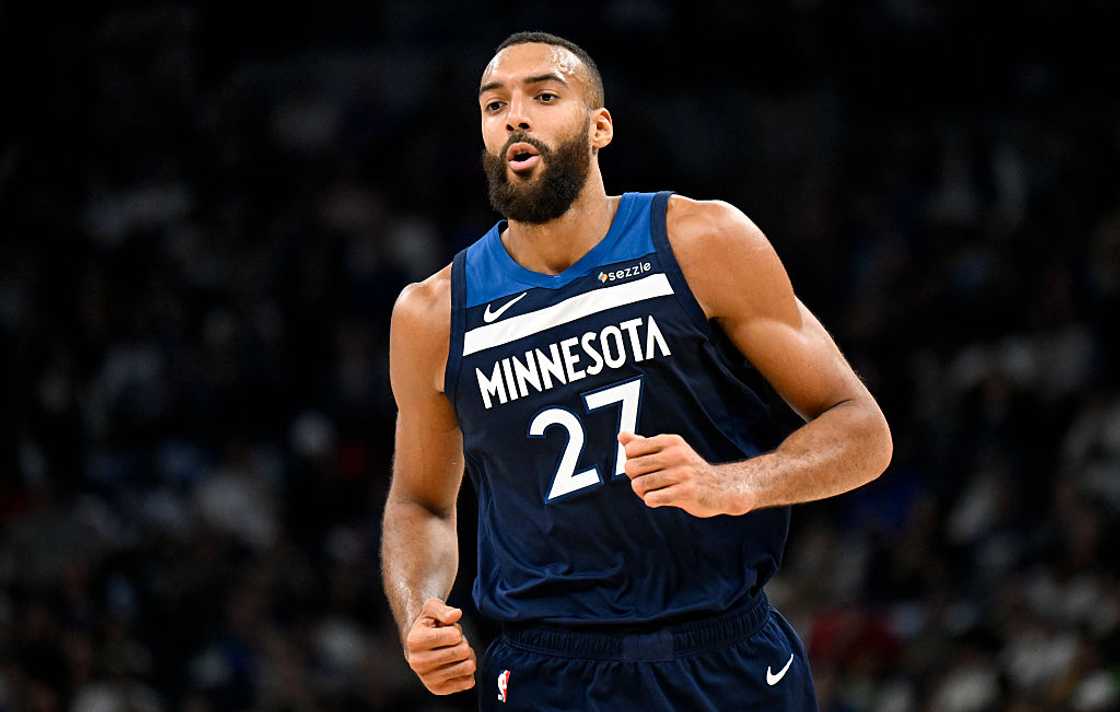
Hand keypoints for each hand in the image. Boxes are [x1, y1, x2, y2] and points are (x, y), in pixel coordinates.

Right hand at [404, 598, 476, 694]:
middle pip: (462, 651)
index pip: (455, 636)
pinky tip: (455, 665)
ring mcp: (428, 679)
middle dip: (462, 643)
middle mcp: (418, 663)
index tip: (446, 630)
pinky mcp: (439, 690)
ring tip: (455, 652)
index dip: (456, 630)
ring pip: (468, 667)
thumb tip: (456, 615)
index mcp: (415, 641)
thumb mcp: (432, 608)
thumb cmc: (429, 624)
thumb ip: (444, 609)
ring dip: (467, 657)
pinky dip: (467, 672)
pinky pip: (469, 681)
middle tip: (452, 642)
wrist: (419, 645)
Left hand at [619, 432, 744, 516]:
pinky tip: (661, 499)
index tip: (644, 468)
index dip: (632, 461)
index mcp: (670, 441)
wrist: (721, 488)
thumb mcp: (668, 452)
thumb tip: (621, 436)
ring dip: (643, 493)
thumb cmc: (687, 470)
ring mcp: (682, 473)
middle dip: (635, 478)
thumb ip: (643, 444)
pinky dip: (651, 501)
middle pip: (631, 467)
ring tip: (655, 492)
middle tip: (648, 483)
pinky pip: (652, 499)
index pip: (631, 449)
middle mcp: (676, 454)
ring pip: (639, 485)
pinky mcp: (686, 492)